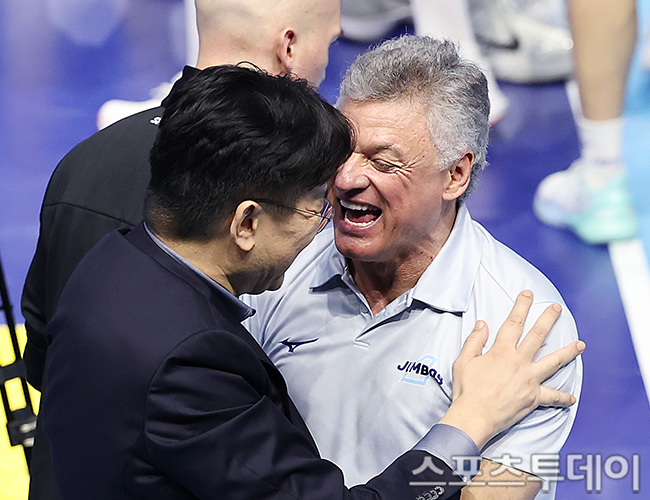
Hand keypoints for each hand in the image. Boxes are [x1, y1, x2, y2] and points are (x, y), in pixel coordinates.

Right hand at [439, 290, 584, 449]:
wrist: (474, 416)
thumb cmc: (467, 390)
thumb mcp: (464, 361)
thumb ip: (474, 340)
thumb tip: (482, 324)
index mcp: (501, 351)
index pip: (513, 323)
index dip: (521, 306)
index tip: (528, 294)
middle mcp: (518, 362)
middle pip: (537, 335)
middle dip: (549, 319)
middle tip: (557, 309)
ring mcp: (529, 379)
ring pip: (553, 362)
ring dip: (568, 352)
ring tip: (580, 345)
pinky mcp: (533, 397)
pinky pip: (552, 396)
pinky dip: (563, 398)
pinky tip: (572, 398)